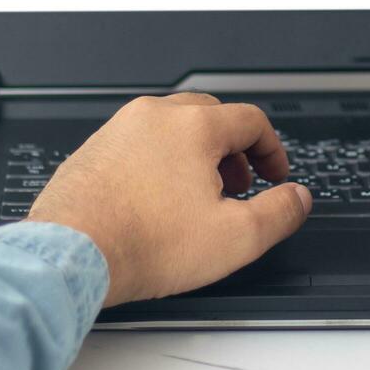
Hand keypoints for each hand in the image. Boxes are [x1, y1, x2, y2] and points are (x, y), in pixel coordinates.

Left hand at [27, 93, 310, 305]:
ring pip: (171, 127)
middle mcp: (154, 117)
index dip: (272, 150)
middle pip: (211, 115)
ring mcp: (119, 130)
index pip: (250, 120)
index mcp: (194, 126)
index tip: (275, 175)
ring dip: (195, 154)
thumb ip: (279, 213)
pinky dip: (158, 163)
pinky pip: (138, 144)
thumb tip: (298, 198)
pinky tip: (156, 202)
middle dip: (233, 149)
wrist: (71, 254)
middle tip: (239, 184)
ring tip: (198, 195)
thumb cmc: (142, 243)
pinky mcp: (93, 151)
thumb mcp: (236, 238)